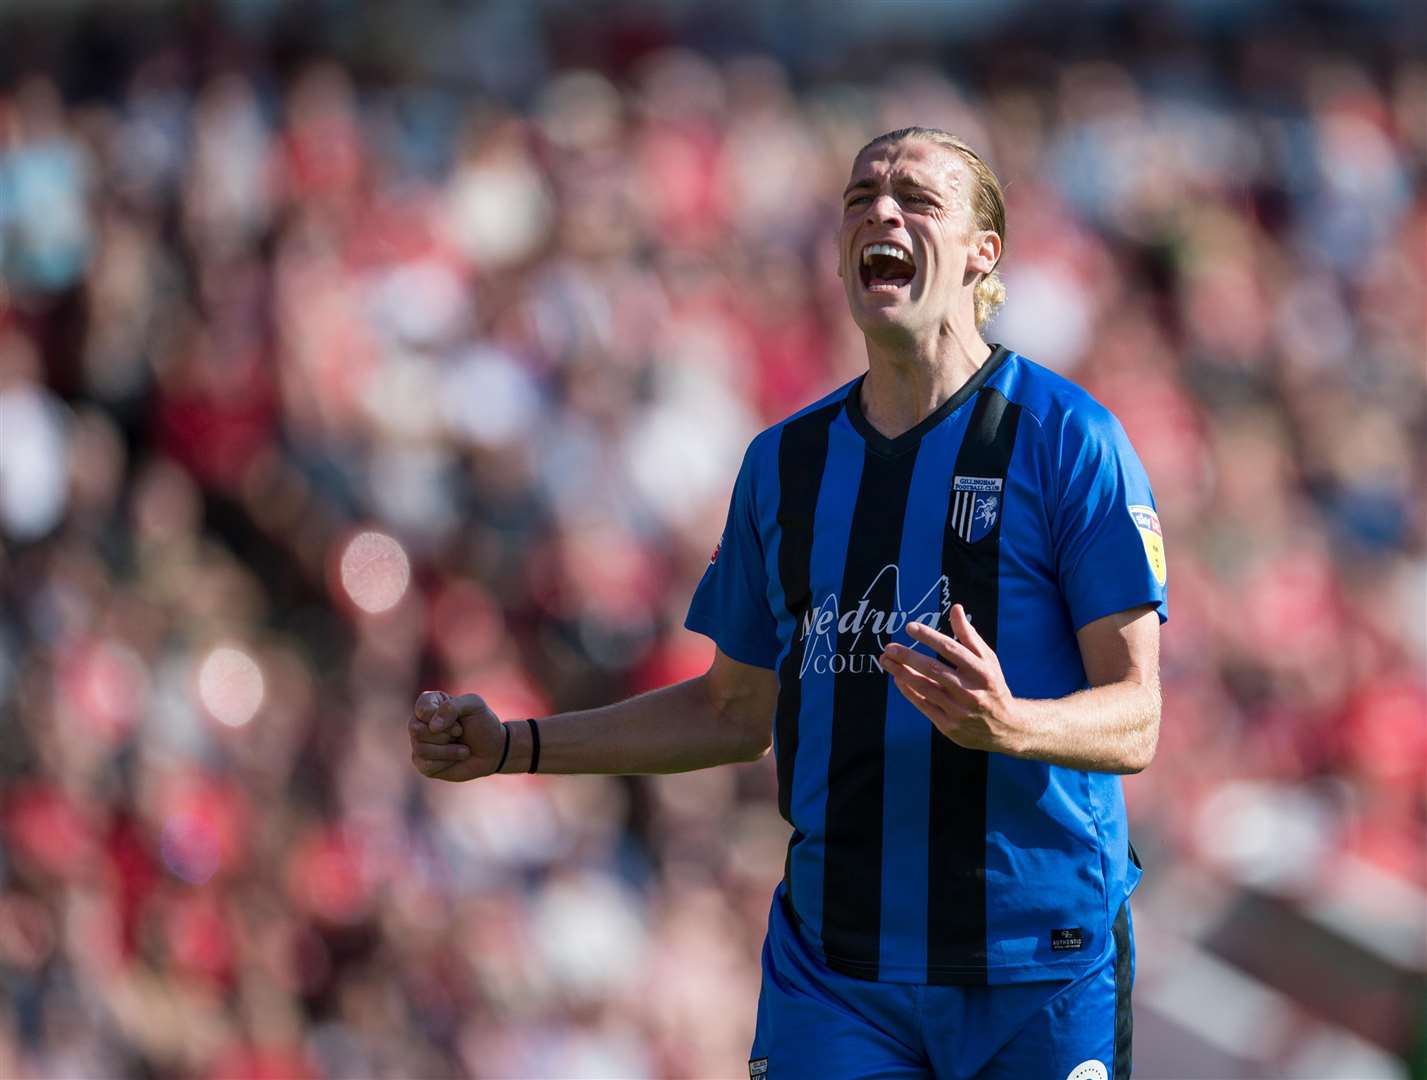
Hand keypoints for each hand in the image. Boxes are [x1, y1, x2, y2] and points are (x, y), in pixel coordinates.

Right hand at [409, 690, 505, 781]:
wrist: (493, 751)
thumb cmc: (483, 724)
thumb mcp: (474, 705)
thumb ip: (452, 706)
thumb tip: (432, 726)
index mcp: (430, 703)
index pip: (422, 708)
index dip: (441, 716)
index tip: (459, 721)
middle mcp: (420, 722)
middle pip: (416, 730)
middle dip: (444, 734)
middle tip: (460, 733)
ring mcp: (419, 743)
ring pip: (421, 749)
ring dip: (448, 750)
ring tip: (463, 748)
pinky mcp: (423, 764)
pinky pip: (425, 765)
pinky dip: (446, 762)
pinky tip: (456, 758)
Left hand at [879, 604, 1025, 755]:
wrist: (1006, 727)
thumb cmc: (992, 686)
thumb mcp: (988, 660)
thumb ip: (969, 635)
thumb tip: (956, 608)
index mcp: (982, 672)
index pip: (951, 649)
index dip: (929, 637)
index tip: (910, 627)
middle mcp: (971, 691)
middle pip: (934, 669)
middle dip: (908, 657)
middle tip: (889, 647)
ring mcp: (959, 710)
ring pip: (925, 688)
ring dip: (902, 673)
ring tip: (887, 660)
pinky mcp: (949, 726)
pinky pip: (923, 705)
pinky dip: (909, 691)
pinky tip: (898, 678)